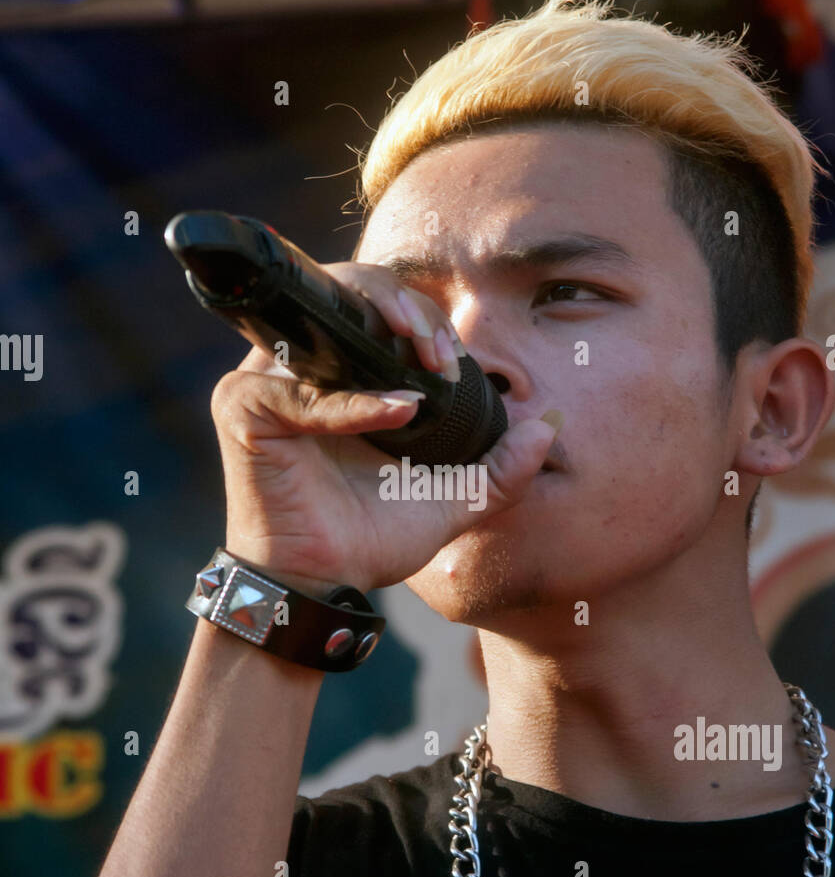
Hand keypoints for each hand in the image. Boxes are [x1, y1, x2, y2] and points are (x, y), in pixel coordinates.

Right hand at [209, 262, 559, 594]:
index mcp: (341, 370)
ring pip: (322, 318)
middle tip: (443, 353)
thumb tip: (549, 425)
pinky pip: (300, 393)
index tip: (455, 362)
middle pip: (350, 291)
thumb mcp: (451, 496)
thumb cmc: (371, 536)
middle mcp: (299, 364)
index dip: (424, 319)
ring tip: (428, 360)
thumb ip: (501, 466)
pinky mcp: (242, 408)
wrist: (323, 585)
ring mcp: (265, 381)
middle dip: (407, 309)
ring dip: (381, 328)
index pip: (379, 306)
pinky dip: (352, 403)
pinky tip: (397, 413)